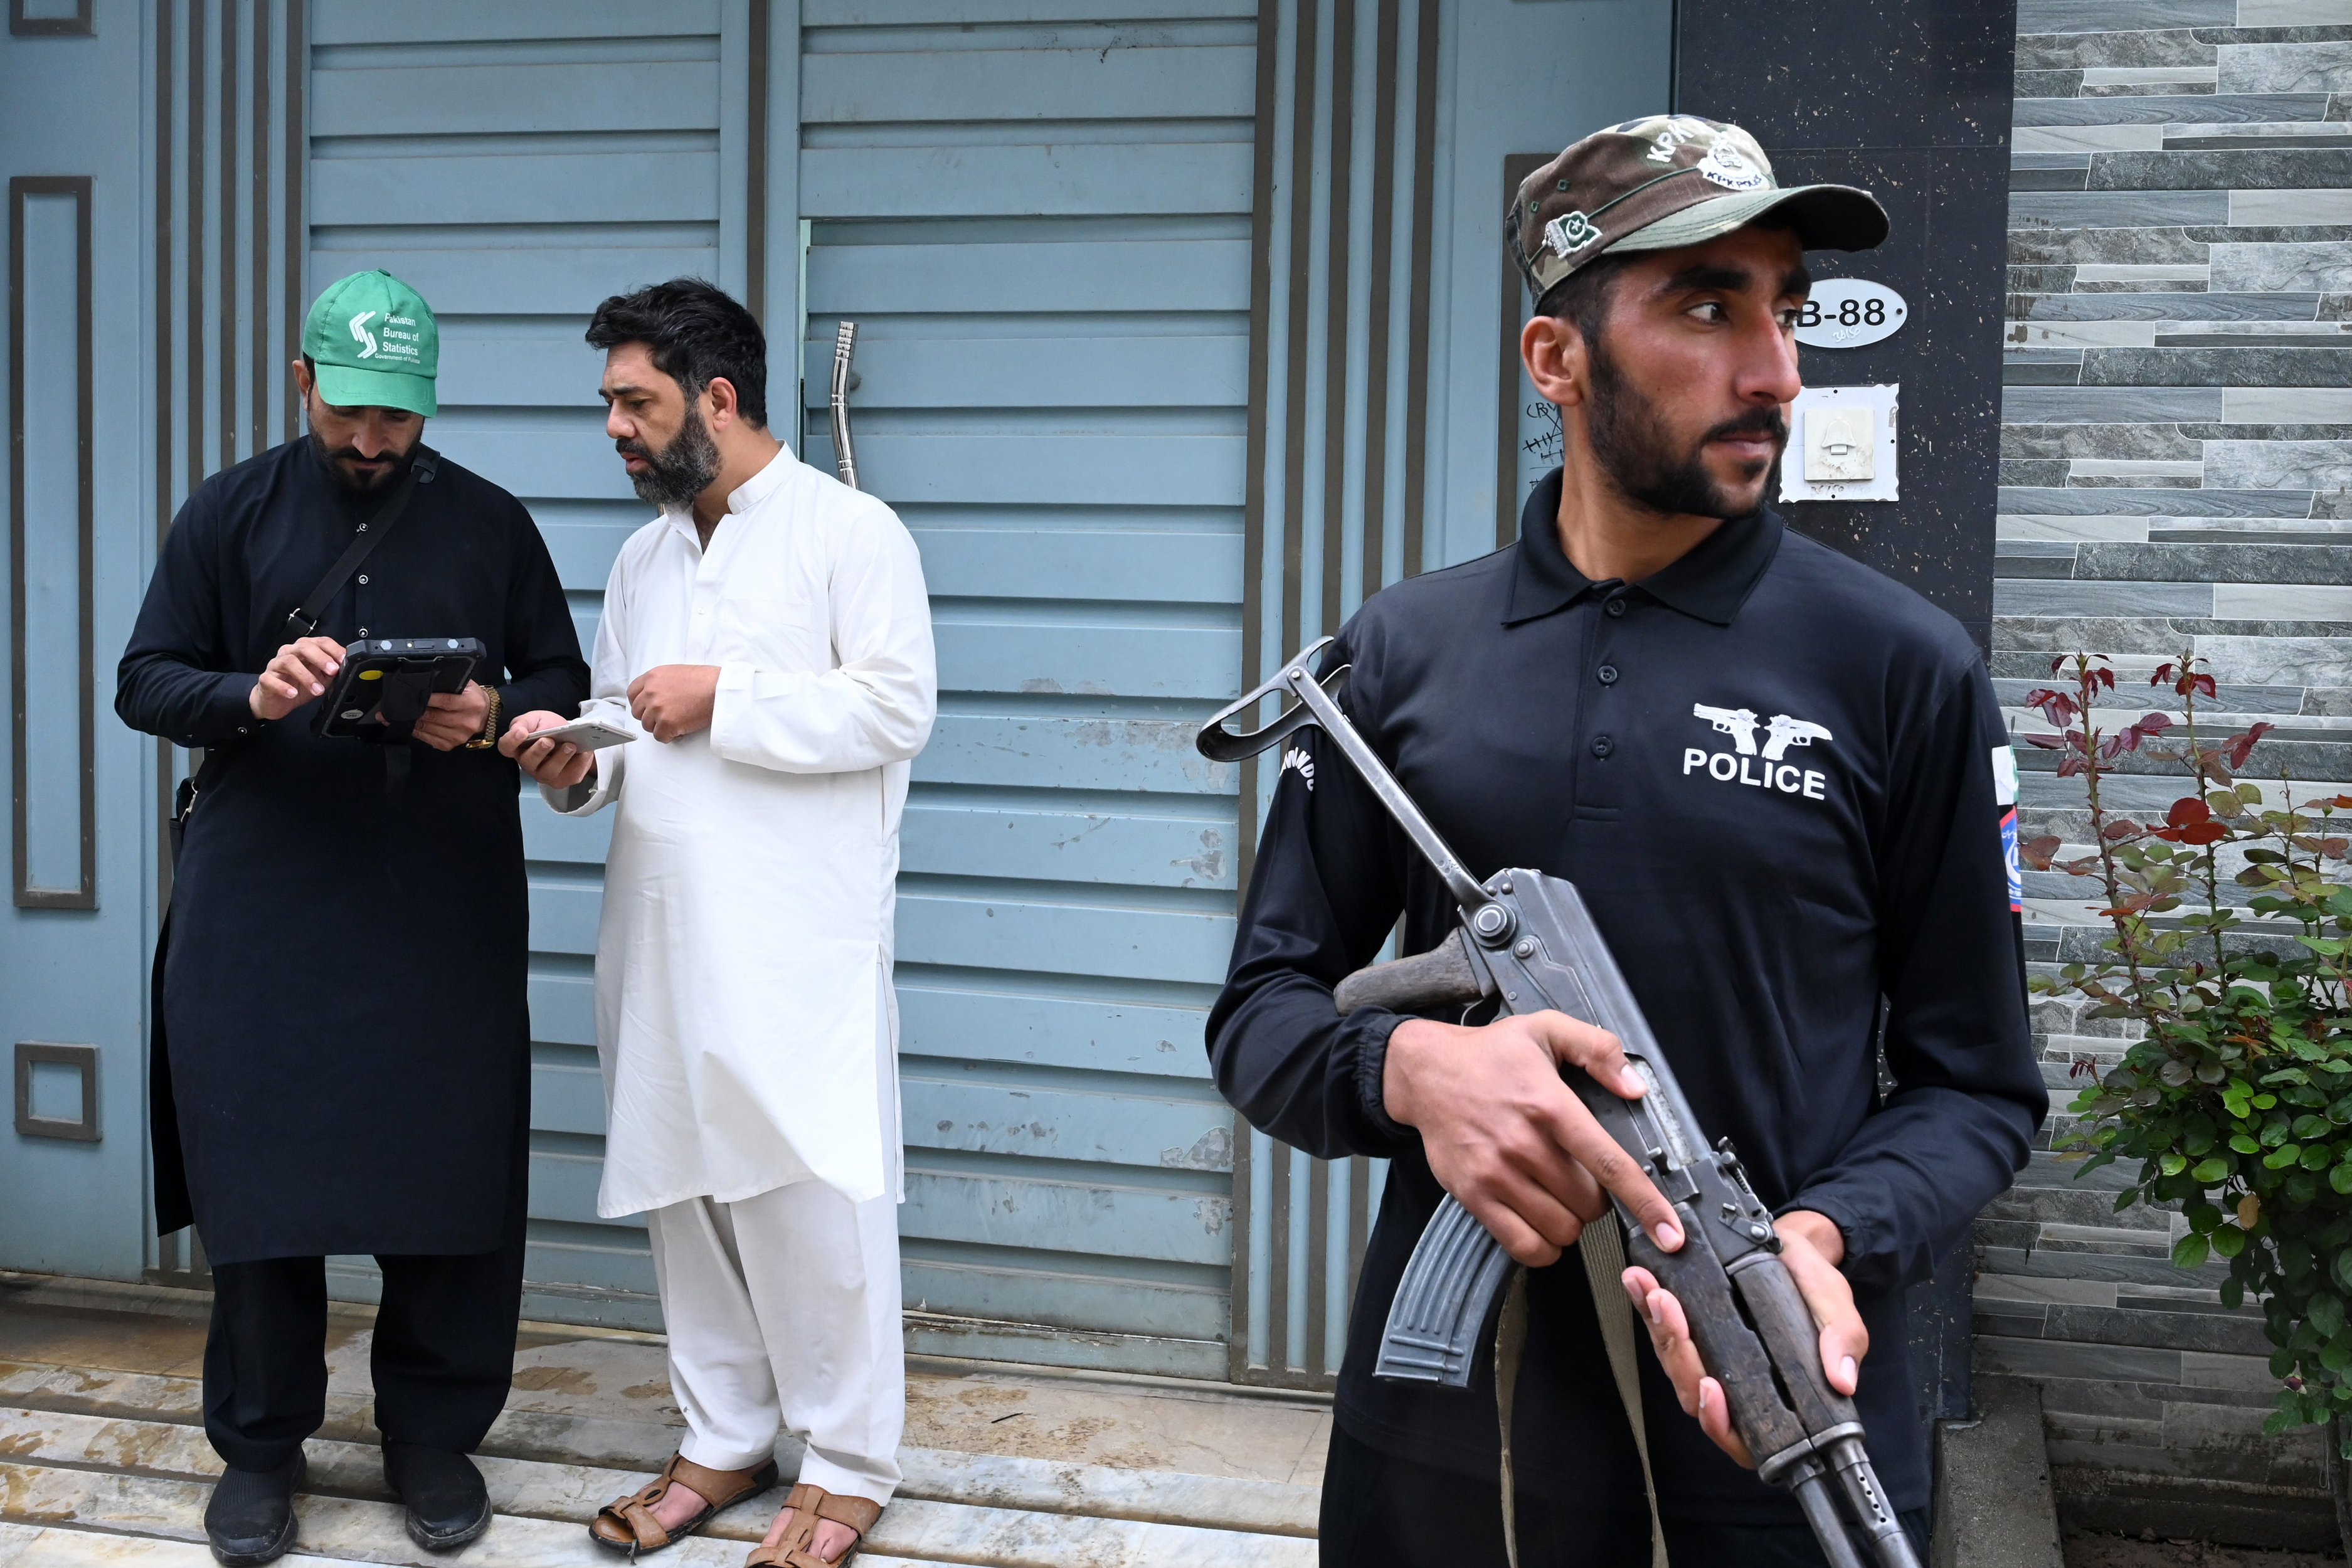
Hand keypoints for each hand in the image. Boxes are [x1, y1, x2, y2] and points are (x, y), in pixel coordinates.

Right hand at [249, 636, 344, 719]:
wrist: (276, 701)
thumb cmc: (298, 686)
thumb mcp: (320, 679)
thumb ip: (331, 672)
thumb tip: (347, 668)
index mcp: (304, 650)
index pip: (320, 642)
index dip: (333, 649)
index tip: (344, 659)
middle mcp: (289, 653)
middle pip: (304, 647)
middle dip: (320, 658)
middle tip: (333, 671)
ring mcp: (275, 665)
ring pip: (289, 662)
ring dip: (306, 676)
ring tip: (317, 690)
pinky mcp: (265, 679)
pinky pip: (270, 679)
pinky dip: (283, 687)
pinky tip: (293, 694)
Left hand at [412, 681, 489, 751]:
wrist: (486, 715)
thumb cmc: (473, 698)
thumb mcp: (467, 686)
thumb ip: (450, 684)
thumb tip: (429, 685)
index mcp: (472, 703)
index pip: (446, 701)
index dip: (429, 699)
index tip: (418, 696)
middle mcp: (468, 721)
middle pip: (435, 717)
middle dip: (420, 711)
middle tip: (411, 706)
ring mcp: (460, 735)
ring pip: (430, 729)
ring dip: (418, 722)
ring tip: (413, 715)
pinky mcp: (453, 744)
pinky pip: (431, 740)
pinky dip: (421, 733)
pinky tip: (417, 727)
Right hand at [501, 710, 595, 789]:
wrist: (572, 735)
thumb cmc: (550, 727)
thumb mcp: (537, 718)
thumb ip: (524, 722)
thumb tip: (519, 731)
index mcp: (518, 747)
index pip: (506, 747)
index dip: (511, 741)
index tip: (522, 733)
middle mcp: (529, 763)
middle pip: (528, 762)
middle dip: (539, 751)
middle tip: (549, 740)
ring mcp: (544, 774)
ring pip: (548, 772)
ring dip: (560, 759)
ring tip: (570, 746)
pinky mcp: (563, 779)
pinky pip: (570, 776)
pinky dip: (579, 764)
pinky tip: (584, 753)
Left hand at [627, 664, 720, 741]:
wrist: (718, 689)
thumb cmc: (704, 680)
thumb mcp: (675, 672)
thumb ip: (660, 683)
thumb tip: (654, 696)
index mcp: (652, 677)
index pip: (632, 694)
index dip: (639, 703)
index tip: (646, 708)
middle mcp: (651, 692)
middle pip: (638, 712)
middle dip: (649, 716)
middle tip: (663, 717)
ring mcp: (658, 708)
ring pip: (648, 726)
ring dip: (660, 727)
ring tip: (676, 722)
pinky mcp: (667, 723)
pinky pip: (659, 737)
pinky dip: (669, 737)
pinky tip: (679, 730)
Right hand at [1382, 1011, 1682, 1266]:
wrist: (1423, 1072)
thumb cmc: (1489, 1056)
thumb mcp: (1546, 1029)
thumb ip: (1597, 1049)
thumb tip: (1635, 1087)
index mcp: (1549, 1104)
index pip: (1608, 1163)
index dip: (1645, 1202)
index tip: (1669, 1233)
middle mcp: (1522, 1143)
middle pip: (1588, 1204)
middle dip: (1597, 1199)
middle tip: (1582, 1177)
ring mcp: (1495, 1174)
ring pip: (1559, 1228)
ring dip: (1571, 1222)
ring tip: (1559, 1196)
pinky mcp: (1472, 1195)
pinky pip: (1523, 1245)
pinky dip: (1543, 1246)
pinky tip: (1541, 1223)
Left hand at [1621, 1209, 1862, 1466]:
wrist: (1794, 1247)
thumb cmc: (1815, 1286)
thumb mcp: (1836, 1309)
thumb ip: (1841, 1341)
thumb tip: (1843, 1379)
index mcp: (1773, 1392)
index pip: (1740, 1432)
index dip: (1719, 1421)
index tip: (1711, 1388)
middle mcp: (1735, 1382)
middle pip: (1694, 1393)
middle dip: (1680, 1356)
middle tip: (1673, 1314)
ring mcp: (1707, 1355)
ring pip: (1673, 1361)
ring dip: (1659, 1328)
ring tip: (1655, 1293)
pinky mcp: (1687, 1327)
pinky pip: (1660, 1327)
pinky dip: (1646, 1305)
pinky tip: (1640, 1281)